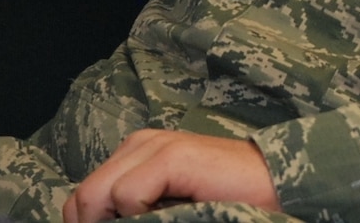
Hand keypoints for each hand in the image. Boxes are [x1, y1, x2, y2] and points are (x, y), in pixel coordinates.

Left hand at [62, 129, 281, 222]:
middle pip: (80, 200)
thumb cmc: (229, 202)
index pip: (82, 199)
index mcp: (136, 155)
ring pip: (92, 197)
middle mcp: (139, 144)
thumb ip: (135, 212)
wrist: (279, 185)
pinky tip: (171, 217)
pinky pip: (124, 195)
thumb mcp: (168, 209)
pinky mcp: (171, 155)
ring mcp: (155, 145)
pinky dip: (137, 216)